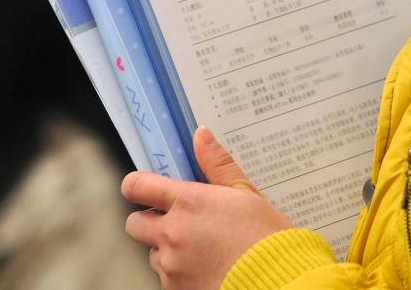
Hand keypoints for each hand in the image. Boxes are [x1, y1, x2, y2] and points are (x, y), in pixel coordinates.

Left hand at [123, 126, 293, 288]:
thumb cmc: (266, 238)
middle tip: (179, 222)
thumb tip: (201, 136)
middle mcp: (172, 233)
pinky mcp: (173, 289)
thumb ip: (218, 164)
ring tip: (202, 248)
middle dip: (151, 221)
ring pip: (152, 253)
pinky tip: (205, 267)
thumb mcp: (246, 194)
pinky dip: (179, 272)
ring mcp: (170, 265)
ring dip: (168, 249)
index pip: (137, 186)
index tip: (145, 188)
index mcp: (189, 203)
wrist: (276, 280)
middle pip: (134, 223)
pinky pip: (166, 277)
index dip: (138, 185)